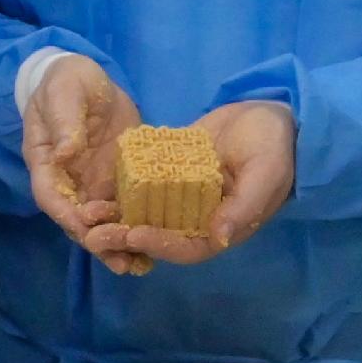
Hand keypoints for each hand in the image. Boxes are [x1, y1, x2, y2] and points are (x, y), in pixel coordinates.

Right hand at [23, 56, 145, 274]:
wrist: (87, 77)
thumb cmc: (66, 83)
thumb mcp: (63, 94)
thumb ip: (64, 121)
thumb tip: (66, 152)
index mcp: (47, 163)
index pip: (51, 197)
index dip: (67, 214)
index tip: (86, 226)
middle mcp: (69, 181)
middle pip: (77, 219)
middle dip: (97, 241)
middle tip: (121, 259)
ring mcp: (93, 183)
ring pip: (102, 222)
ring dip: (119, 243)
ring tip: (140, 265)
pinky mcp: (118, 180)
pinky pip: (125, 208)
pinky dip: (136, 227)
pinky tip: (156, 246)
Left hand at [86, 99, 296, 269]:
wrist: (272, 115)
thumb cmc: (274, 148)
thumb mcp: (265, 175)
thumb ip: (243, 207)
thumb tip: (219, 237)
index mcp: (220, 227)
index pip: (186, 247)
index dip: (159, 244)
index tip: (134, 234)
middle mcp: (196, 217)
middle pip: (157, 235)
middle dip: (125, 236)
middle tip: (93, 233)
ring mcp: (180, 195)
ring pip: (143, 213)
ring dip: (115, 215)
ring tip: (86, 212)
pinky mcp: (169, 171)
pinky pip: (141, 184)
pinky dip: (119, 188)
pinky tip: (95, 187)